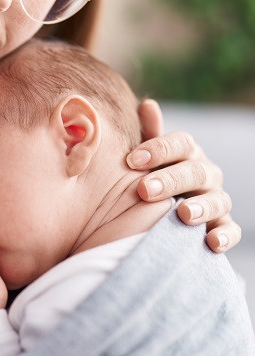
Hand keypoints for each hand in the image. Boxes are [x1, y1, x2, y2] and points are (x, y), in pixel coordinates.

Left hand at [126, 99, 240, 252]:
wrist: (158, 214)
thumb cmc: (150, 179)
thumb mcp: (146, 160)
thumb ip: (148, 136)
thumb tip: (147, 104)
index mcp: (186, 154)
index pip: (181, 143)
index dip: (158, 149)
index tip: (131, 160)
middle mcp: (206, 174)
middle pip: (196, 172)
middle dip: (171, 180)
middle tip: (146, 190)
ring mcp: (216, 200)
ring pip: (217, 200)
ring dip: (202, 206)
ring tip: (183, 214)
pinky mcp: (221, 227)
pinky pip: (230, 231)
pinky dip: (224, 236)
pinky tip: (211, 243)